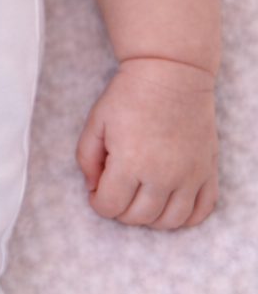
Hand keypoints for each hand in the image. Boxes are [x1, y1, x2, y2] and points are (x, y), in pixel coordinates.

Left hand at [76, 58, 217, 228]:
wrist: (171, 72)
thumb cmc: (130, 94)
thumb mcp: (96, 122)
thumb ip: (86, 159)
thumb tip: (93, 187)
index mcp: (131, 162)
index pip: (110, 207)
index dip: (97, 203)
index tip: (96, 192)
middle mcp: (164, 175)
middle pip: (138, 217)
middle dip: (120, 210)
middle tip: (117, 191)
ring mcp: (190, 175)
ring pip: (170, 221)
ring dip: (150, 218)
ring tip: (140, 198)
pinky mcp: (208, 170)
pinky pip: (201, 211)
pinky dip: (185, 217)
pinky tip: (169, 204)